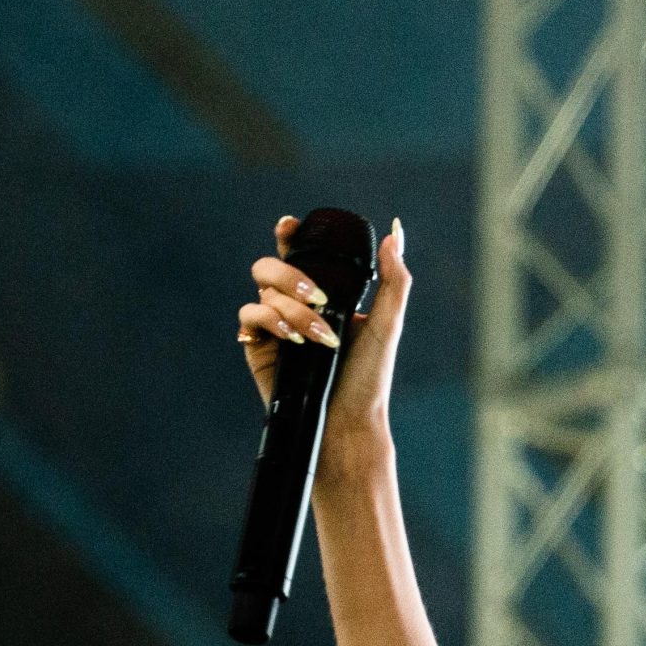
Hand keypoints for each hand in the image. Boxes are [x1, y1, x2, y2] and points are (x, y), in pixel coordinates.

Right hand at [236, 214, 414, 431]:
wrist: (347, 421)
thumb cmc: (369, 377)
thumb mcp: (387, 324)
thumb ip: (394, 278)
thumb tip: (396, 233)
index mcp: (325, 295)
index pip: (300, 255)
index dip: (289, 236)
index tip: (290, 225)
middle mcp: (296, 306)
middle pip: (270, 266)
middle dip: (288, 272)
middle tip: (315, 295)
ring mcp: (275, 326)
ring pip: (262, 290)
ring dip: (291, 308)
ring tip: (318, 337)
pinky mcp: (258, 348)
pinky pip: (249, 316)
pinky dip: (270, 320)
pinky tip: (293, 340)